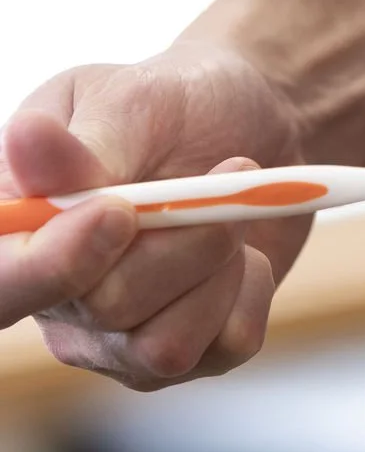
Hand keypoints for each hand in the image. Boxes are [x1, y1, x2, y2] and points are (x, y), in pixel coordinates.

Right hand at [0, 41, 307, 388]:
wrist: (253, 120)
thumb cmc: (173, 103)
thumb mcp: (127, 101)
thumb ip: (82, 144)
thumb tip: (27, 138)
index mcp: (22, 229)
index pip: (3, 284)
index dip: (53, 265)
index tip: (119, 211)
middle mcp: (59, 297)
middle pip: (106, 308)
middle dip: (182, 238)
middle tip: (228, 167)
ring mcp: (118, 338)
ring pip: (166, 345)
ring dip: (219, 263)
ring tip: (229, 207)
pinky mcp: (186, 350)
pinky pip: (225, 346)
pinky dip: (252, 288)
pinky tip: (244, 251)